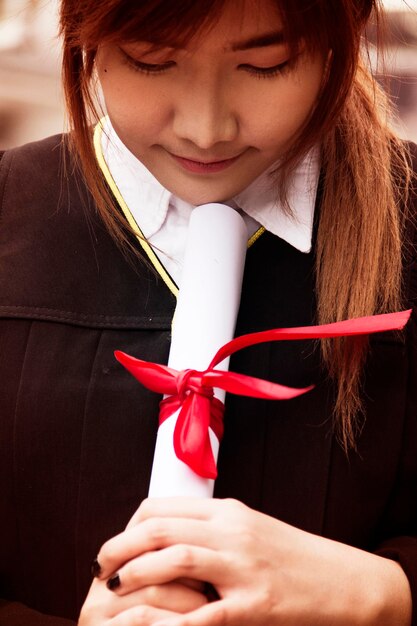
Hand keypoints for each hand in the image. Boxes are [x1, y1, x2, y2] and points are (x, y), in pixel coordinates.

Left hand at [94, 497, 411, 625]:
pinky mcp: (256, 604)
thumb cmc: (293, 557)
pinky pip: (203, 614)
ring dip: (136, 572)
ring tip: (114, 588)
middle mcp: (233, 531)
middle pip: (160, 527)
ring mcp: (244, 566)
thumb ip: (211, 527)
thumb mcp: (250, 528)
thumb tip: (167, 536)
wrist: (345, 581)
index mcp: (229, 510)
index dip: (129, 525)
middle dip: (119, 545)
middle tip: (100, 566)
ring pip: (175, 558)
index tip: (116, 546)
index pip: (163, 506)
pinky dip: (169, 622)